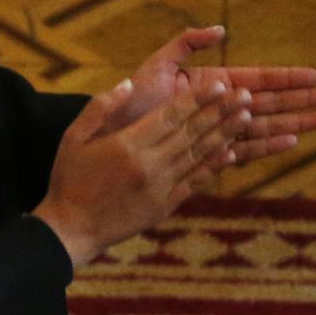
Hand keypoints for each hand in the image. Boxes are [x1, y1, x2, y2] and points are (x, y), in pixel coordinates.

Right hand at [32, 75, 247, 269]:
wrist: (70, 230)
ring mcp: (159, 187)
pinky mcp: (163, 206)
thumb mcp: (73, 139)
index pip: (171, 115)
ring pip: (199, 155)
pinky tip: (231, 153)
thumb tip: (128, 84)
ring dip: (225, 134)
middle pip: (192, 132)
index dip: (198, 98)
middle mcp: (149, 164)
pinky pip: (194, 182)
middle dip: (221, 111)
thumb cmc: (69, 180)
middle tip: (246, 95)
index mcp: (128, 144)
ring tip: (246, 117)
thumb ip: (100, 108)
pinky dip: (214, 167)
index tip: (219, 84)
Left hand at [106, 24, 315, 162]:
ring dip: (296, 122)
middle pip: (270, 103)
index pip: (257, 79)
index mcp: (211, 85)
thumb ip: (186, 43)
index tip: (314, 75)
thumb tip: (222, 30)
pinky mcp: (208, 155)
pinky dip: (268, 147)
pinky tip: (291, 143)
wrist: (106, 142)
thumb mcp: (155, 66)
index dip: (286, 77)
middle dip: (303, 99)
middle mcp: (219, 109)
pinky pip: (244, 151)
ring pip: (264, 127)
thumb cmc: (127, 103)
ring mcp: (217, 133)